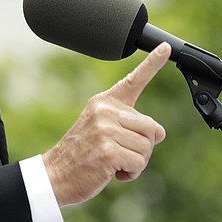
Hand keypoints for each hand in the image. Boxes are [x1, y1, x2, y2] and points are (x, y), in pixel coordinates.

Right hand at [42, 42, 170, 206]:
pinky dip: (131, 173)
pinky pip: (139, 162)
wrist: (56, 175)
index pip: (133, 80)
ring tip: (114, 163)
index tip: (165, 47)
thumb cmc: (83, 154)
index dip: (152, 63)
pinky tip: (113, 172)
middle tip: (119, 154)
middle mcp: (105, 111)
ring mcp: (105, 129)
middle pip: (151, 127)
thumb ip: (132, 127)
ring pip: (147, 147)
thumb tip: (160, 132)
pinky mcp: (108, 150)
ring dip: (136, 162)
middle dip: (142, 147)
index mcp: (104, 102)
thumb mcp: (106, 134)